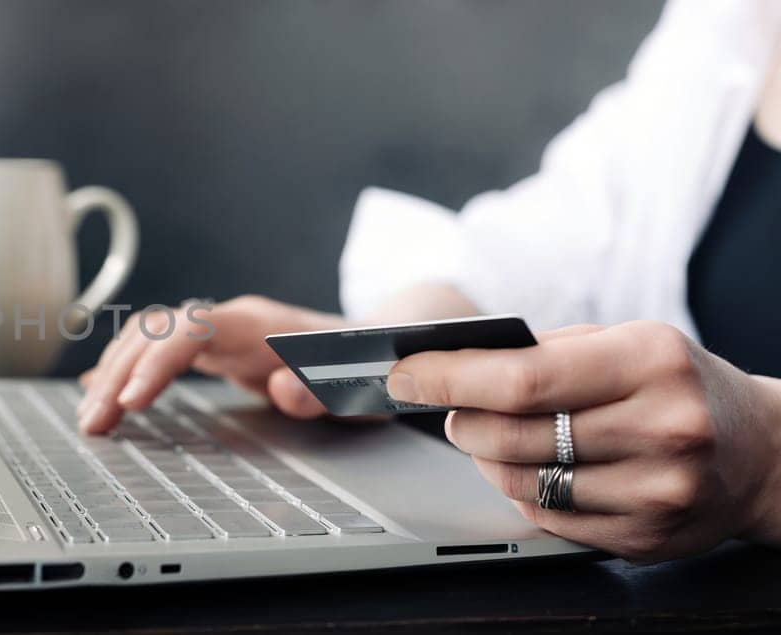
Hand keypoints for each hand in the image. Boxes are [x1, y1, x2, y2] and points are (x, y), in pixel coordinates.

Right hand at [76, 295, 345, 432]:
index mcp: (259, 325)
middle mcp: (230, 320)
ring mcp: (217, 331)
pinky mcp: (211, 347)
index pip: (190, 329)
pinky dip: (123, 368)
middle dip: (117, 375)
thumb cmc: (367, 368)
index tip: (131, 402)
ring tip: (90, 418)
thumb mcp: (359, 387)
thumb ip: (324, 389)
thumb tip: (284, 387)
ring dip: (113, 374)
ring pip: (146, 337)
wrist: (374, 344)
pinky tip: (98, 390)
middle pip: (155, 332)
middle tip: (93, 423)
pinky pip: (155, 348)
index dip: (156, 362)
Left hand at [389, 321, 780, 561]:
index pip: (520, 379)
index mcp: (649, 363)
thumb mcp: (629, 342)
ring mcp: (656, 490)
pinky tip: (540, 470)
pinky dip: (525, 493)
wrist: (763, 453)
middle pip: (512, 435)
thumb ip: (547, 350)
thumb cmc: (678, 385)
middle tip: (450, 409)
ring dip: (488, 459)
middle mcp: (660, 427)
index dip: (448, 379)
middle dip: (462, 420)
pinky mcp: (646, 537)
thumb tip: (455, 361)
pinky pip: (548, 518)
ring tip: (495, 437)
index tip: (405, 375)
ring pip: (523, 481)